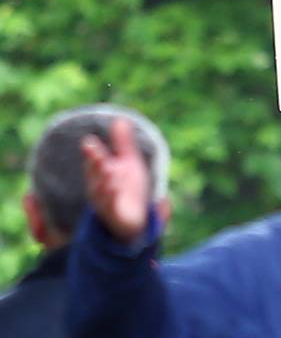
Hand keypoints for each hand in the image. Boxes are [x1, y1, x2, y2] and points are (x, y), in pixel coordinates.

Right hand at [79, 117, 153, 243]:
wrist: (134, 218)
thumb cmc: (128, 189)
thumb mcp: (129, 163)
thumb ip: (124, 143)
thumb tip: (120, 119)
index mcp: (100, 172)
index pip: (94, 160)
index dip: (92, 152)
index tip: (89, 142)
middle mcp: (99, 186)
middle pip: (95, 173)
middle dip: (95, 162)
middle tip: (95, 151)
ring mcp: (105, 201)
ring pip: (101, 190)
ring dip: (103, 180)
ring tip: (108, 169)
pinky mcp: (114, 215)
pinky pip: (111, 206)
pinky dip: (111, 198)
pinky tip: (114, 188)